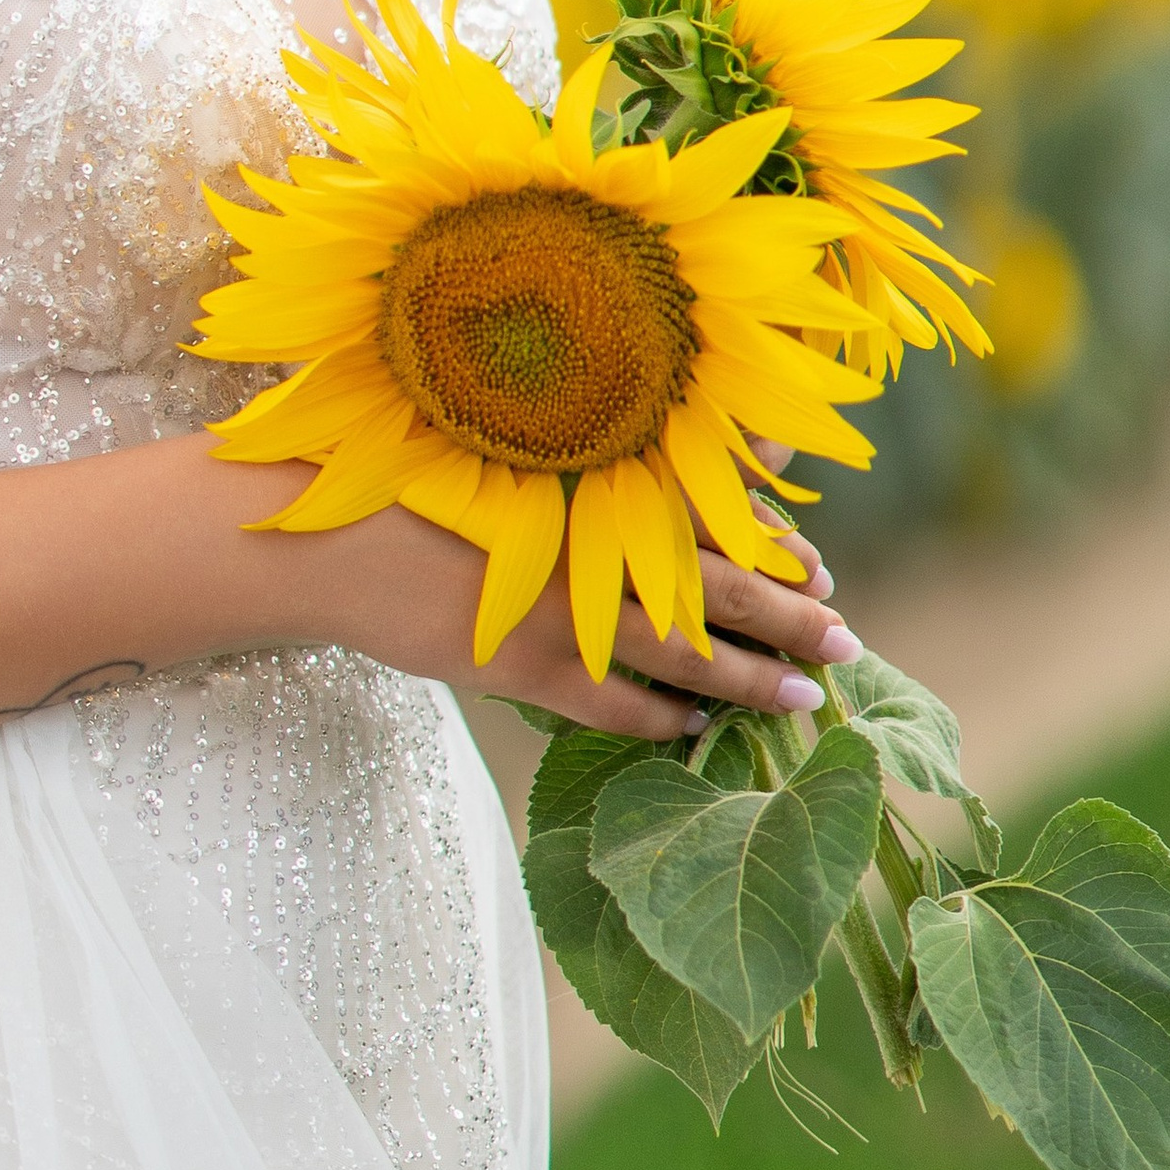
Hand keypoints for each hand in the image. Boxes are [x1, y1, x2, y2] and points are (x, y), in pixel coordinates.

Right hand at [290, 480, 862, 743]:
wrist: (319, 530)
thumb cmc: (404, 469)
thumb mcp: (501, 441)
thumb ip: (579, 454)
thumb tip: (650, 464)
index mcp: (588, 483)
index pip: (706, 517)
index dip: (770, 550)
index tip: (819, 569)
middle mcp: (586, 546)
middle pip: (717, 589)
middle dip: (790, 620)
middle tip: (849, 645)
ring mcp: (557, 612)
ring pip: (682, 657)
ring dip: (751, 682)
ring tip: (808, 700)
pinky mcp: (519, 666)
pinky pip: (614, 706)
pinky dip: (663, 719)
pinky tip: (697, 728)